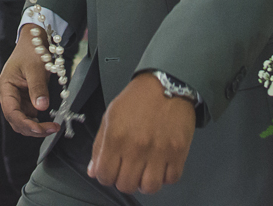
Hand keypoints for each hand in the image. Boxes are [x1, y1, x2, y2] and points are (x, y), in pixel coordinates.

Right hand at [0, 23, 60, 136]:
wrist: (34, 41)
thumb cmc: (32, 51)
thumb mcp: (36, 68)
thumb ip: (38, 88)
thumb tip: (42, 107)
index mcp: (5, 88)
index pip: (11, 112)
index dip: (25, 123)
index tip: (41, 129)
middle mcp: (8, 96)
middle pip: (16, 121)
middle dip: (32, 129)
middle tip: (53, 128)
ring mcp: (16, 99)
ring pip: (22, 121)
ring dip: (36, 127)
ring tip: (53, 127)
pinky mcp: (25, 99)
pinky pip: (29, 116)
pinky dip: (38, 122)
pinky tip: (49, 123)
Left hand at [88, 71, 194, 193]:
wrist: (167, 83)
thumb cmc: (137, 99)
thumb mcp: (111, 116)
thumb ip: (99, 146)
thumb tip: (94, 171)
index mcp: (116, 137)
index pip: (104, 176)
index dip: (106, 176)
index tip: (112, 171)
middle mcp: (136, 147)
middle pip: (126, 186)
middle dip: (125, 181)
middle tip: (129, 169)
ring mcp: (159, 151)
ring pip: (149, 188)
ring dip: (145, 182)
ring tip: (146, 170)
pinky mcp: (178, 152)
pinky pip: (171, 179)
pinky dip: (165, 176)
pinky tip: (161, 164)